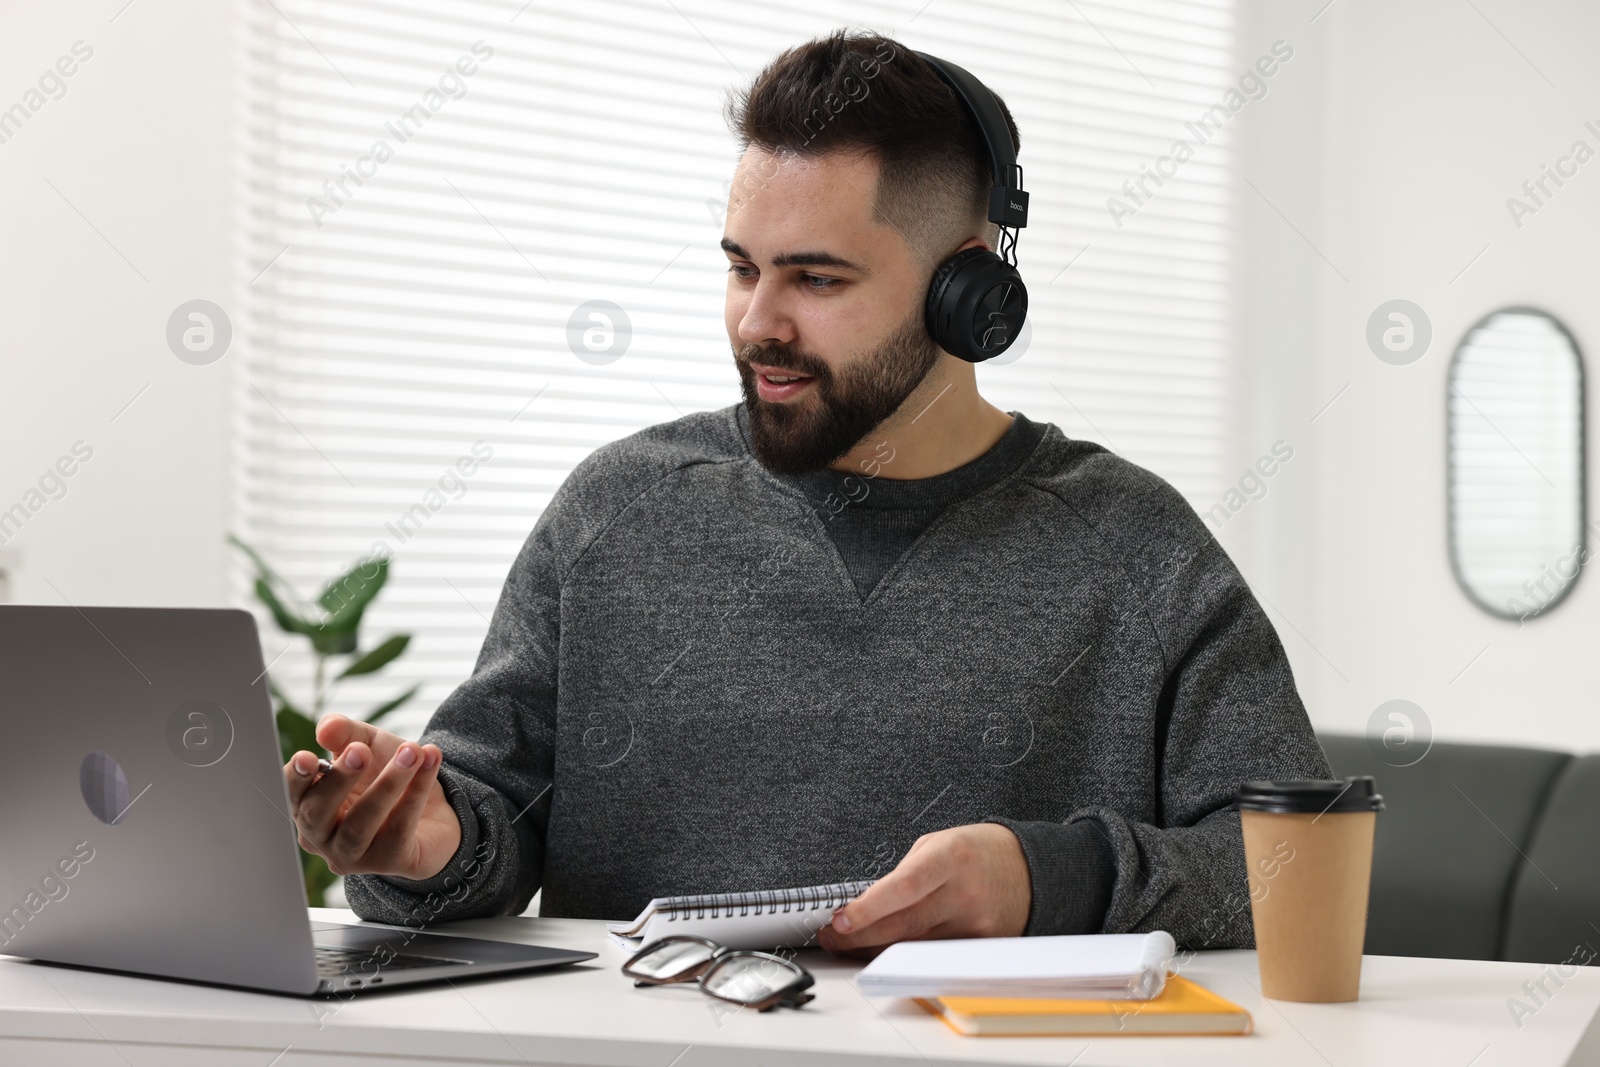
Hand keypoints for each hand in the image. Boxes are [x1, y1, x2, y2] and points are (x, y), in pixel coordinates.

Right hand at [283, 714, 460, 879]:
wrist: (437, 809)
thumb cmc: (386, 777)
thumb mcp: (367, 745)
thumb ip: (345, 734)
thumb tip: (327, 728)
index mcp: (310, 806)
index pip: (293, 794)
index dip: (296, 778)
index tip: (308, 757)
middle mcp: (323, 838)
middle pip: (317, 814)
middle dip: (339, 780)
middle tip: (361, 751)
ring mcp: (354, 856)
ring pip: (360, 825)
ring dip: (387, 784)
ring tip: (411, 751)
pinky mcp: (390, 862)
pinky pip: (400, 826)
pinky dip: (417, 790)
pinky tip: (430, 759)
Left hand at [817, 823, 1031, 957]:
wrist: (1028, 868)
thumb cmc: (978, 852)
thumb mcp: (938, 845)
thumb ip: (906, 873)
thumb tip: (868, 905)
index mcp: (950, 858)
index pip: (903, 888)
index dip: (868, 909)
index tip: (841, 920)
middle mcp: (964, 893)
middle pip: (902, 926)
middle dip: (859, 936)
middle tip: (833, 937)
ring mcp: (974, 925)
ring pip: (913, 948)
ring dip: (875, 949)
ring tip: (849, 944)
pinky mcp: (980, 947)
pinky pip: (933, 956)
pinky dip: (904, 955)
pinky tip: (885, 951)